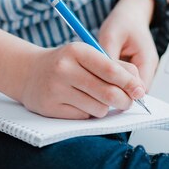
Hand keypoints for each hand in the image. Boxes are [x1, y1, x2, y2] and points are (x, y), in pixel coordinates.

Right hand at [11, 42, 145, 118]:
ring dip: (105, 108)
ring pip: (99, 109)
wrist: (29, 72)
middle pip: (108, 93)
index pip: (111, 69)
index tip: (140, 91)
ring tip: (96, 99)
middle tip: (127, 102)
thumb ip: (116, 66)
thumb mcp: (88, 55)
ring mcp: (56, 89)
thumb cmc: (66, 63)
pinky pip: (84, 117)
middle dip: (124, 101)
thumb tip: (139, 87)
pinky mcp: (50, 108)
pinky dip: (89, 113)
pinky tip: (80, 103)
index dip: (130, 83)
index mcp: (77, 51)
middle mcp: (64, 69)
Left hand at [98, 0, 159, 87]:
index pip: (138, 89)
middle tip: (95, 89)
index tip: (103, 93)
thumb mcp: (111, 36)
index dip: (121, 94)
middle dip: (116, 91)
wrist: (130, 12)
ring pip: (127, 87)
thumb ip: (108, 59)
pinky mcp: (133, 69)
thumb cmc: (122, 21)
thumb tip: (101, 79)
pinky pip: (122, 81)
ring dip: (113, 85)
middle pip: (133, 92)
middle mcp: (147, 67)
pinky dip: (112, 80)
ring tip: (96, 79)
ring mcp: (141, 69)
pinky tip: (100, 75)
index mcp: (147, 60)